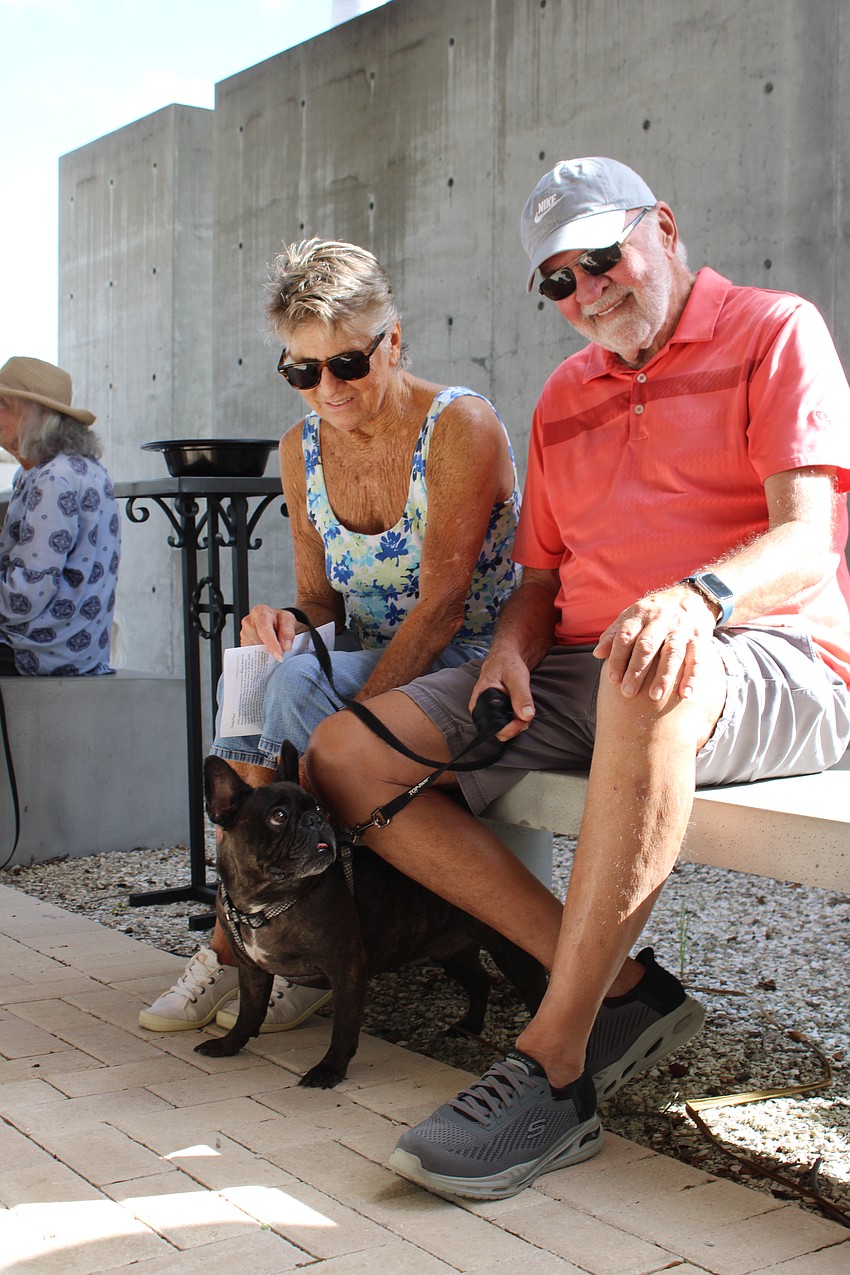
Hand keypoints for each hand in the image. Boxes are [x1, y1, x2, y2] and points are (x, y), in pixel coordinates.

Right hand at [240, 605, 299, 658]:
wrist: (274, 622)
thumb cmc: (279, 619)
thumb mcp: (289, 620)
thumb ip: (288, 632)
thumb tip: (285, 646)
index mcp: (260, 613)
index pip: (264, 630)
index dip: (272, 645)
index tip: (279, 656)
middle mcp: (249, 622)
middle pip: (259, 642)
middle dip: (271, 649)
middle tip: (280, 648)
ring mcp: (244, 634)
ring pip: (255, 651)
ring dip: (266, 653)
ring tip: (272, 646)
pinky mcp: (242, 644)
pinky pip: (251, 654)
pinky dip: (261, 656)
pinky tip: (266, 651)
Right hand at [469, 652, 535, 740]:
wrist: (506, 657)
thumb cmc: (507, 663)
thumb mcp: (516, 677)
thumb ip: (521, 696)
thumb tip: (526, 716)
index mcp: (480, 701)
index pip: (493, 727)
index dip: (511, 728)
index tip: (524, 720)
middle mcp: (480, 709)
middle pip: (499, 732)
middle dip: (516, 727)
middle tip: (527, 713)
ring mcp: (487, 712)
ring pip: (503, 730)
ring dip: (517, 724)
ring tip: (523, 709)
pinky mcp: (495, 713)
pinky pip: (505, 725)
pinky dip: (516, 721)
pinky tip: (519, 710)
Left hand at [593, 586, 717, 702]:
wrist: (691, 596)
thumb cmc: (654, 612)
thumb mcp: (632, 615)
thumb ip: (614, 634)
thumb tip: (597, 654)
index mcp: (640, 614)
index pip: (626, 636)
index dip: (617, 657)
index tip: (613, 679)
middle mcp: (660, 621)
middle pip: (647, 645)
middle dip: (637, 669)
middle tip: (628, 692)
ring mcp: (681, 630)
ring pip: (672, 653)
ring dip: (664, 675)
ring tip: (655, 696)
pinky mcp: (699, 639)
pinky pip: (697, 659)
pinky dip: (693, 676)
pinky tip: (686, 694)